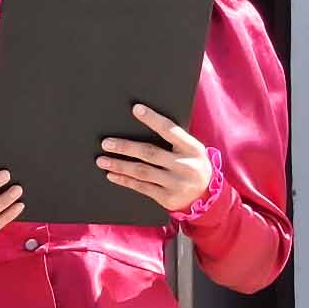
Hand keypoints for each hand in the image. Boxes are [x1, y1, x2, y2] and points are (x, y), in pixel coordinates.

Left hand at [98, 102, 214, 211]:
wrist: (206, 195)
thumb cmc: (192, 164)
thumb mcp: (190, 149)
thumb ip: (173, 139)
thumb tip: (140, 125)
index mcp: (192, 148)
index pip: (170, 130)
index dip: (152, 119)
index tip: (136, 109)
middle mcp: (185, 165)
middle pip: (150, 153)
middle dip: (125, 147)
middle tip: (106, 143)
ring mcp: (176, 183)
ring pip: (142, 172)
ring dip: (119, 165)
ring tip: (102, 160)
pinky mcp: (167, 198)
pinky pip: (141, 187)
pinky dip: (125, 180)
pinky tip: (112, 175)